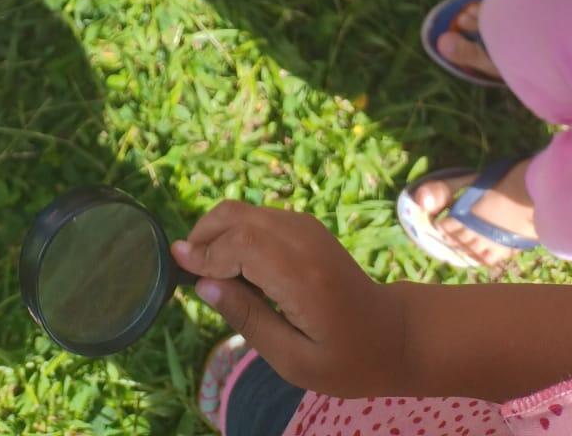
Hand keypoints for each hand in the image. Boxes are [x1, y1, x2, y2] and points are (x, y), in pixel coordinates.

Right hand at [172, 202, 406, 397]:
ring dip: (217, 231)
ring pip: (245, 211)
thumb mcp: (294, 361)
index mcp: (301, 275)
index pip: (239, 245)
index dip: (205, 254)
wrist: (393, 333)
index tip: (178, 267)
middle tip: (185, 265)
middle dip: (204, 234)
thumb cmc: (347, 359)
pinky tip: (231, 265)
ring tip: (204, 269)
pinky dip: (235, 232)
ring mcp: (306, 227)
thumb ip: (248, 320)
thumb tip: (203, 286)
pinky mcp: (305, 226)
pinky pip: (258, 217)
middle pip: (237, 216)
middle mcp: (302, 239)